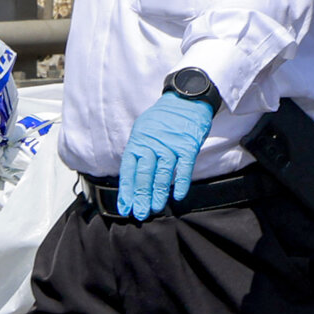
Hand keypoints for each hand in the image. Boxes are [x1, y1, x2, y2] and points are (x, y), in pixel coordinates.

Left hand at [118, 92, 213, 220]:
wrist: (186, 99)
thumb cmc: (164, 118)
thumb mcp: (144, 129)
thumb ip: (139, 151)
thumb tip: (133, 177)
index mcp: (138, 141)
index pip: (129, 170)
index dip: (126, 190)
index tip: (125, 207)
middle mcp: (152, 144)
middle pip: (144, 175)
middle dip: (141, 196)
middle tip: (140, 213)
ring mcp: (171, 145)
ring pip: (163, 174)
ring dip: (159, 193)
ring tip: (156, 208)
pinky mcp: (188, 146)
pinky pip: (184, 168)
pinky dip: (181, 183)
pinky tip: (178, 196)